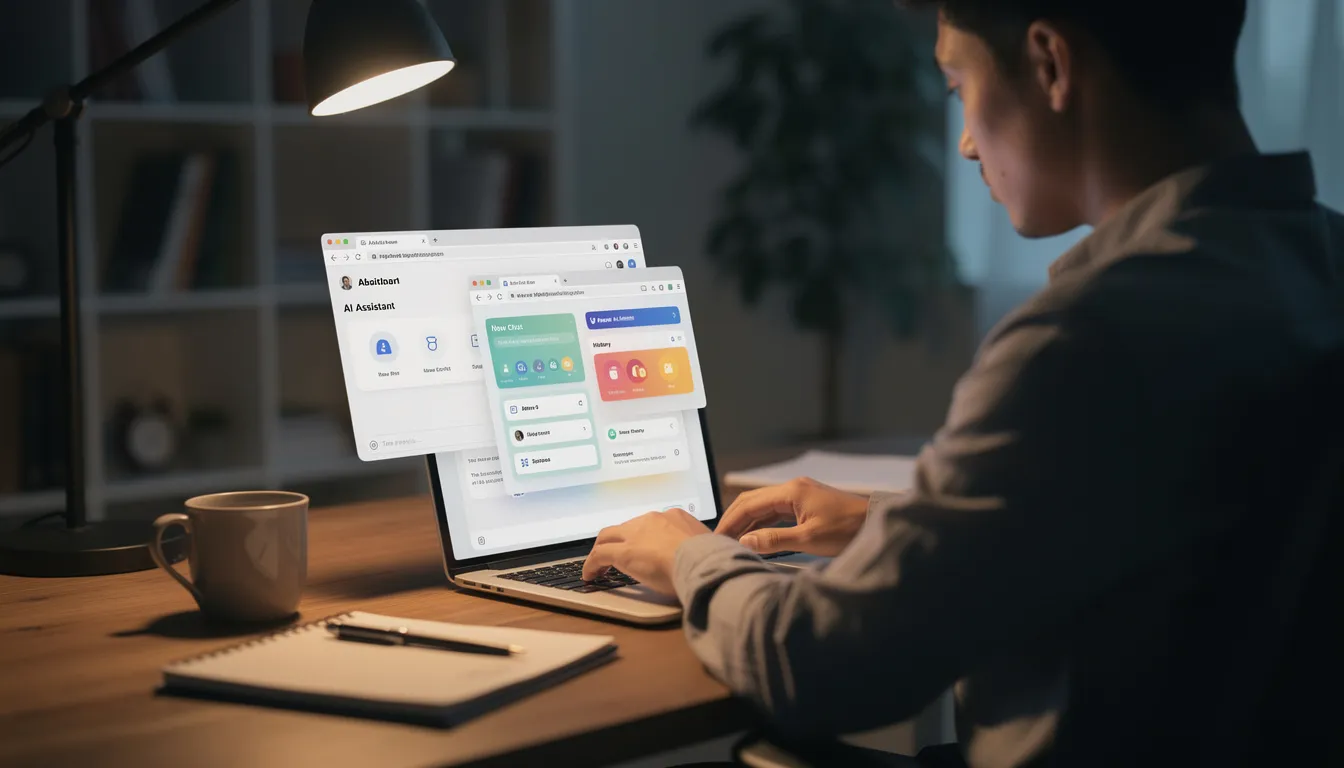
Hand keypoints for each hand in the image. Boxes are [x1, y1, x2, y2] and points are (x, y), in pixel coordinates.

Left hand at [582, 508, 711, 594]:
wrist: (702, 561)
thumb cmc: (711, 558)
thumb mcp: (708, 546)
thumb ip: (700, 548)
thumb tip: (705, 555)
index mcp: (675, 516)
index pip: (651, 523)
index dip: (642, 535)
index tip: (641, 546)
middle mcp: (653, 519)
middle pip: (627, 526)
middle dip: (618, 539)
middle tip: (613, 552)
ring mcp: (636, 534)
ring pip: (608, 536)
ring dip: (602, 549)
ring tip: (599, 565)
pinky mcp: (623, 552)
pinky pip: (599, 555)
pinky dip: (592, 565)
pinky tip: (590, 575)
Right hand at [716, 477, 869, 556]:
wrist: (876, 523)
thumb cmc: (846, 530)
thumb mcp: (808, 539)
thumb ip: (774, 540)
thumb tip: (744, 541)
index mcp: (790, 491)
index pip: (749, 504)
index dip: (730, 521)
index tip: (716, 538)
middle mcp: (792, 488)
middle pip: (752, 501)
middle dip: (734, 520)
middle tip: (719, 540)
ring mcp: (800, 494)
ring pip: (764, 507)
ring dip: (747, 523)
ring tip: (733, 541)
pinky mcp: (806, 504)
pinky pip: (776, 512)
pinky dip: (763, 524)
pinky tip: (755, 537)